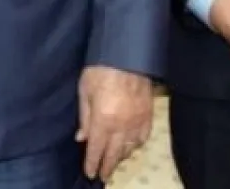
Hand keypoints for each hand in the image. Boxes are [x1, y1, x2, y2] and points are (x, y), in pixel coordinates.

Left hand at [76, 65, 152, 182]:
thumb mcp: (85, 89)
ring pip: (130, 149)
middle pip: (114, 154)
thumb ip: (84, 116)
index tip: (90, 173)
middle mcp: (121, 126)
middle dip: (107, 166)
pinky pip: (143, 138)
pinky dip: (136, 145)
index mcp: (103, 120)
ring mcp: (137, 122)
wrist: (128, 54)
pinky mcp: (148, 115)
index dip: (92, 163)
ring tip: (115, 161)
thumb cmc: (101, 68)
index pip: (96, 149)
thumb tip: (81, 138)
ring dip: (121, 157)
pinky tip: (131, 146)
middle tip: (103, 175)